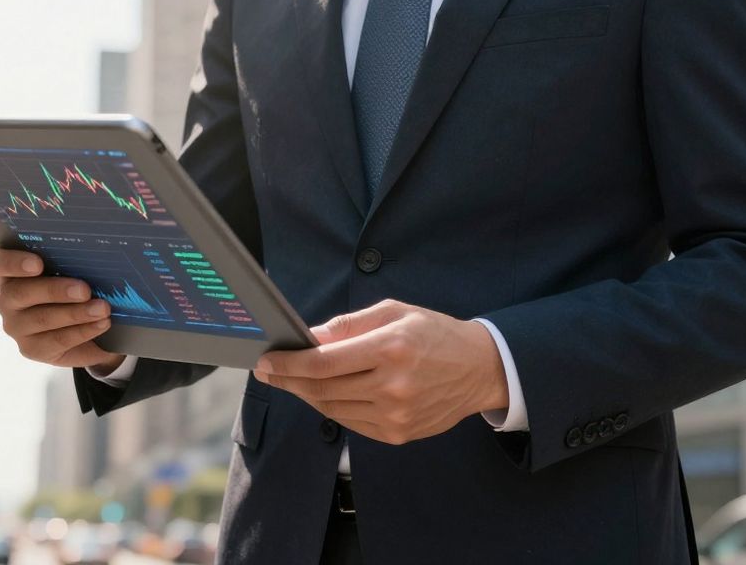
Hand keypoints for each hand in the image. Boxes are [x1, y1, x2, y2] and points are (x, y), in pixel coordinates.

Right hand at [0, 248, 125, 373]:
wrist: (83, 322)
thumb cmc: (70, 282)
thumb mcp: (67, 268)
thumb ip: (68, 259)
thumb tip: (92, 254)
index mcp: (6, 270)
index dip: (11, 262)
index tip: (38, 264)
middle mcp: (4, 298)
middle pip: (19, 293)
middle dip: (55, 290)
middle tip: (85, 290)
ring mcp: (14, 325)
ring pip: (41, 319)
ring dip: (75, 313)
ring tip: (102, 308)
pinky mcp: (31, 348)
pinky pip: (56, 340)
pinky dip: (83, 331)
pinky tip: (101, 324)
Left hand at [254, 300, 507, 444]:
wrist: (479, 369)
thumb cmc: (433, 334)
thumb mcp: (394, 312)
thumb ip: (348, 325)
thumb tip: (308, 337)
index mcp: (391, 348)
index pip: (325, 362)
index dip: (288, 363)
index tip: (266, 360)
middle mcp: (393, 386)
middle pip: (322, 388)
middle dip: (288, 379)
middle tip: (267, 371)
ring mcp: (396, 415)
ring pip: (332, 409)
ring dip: (306, 394)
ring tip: (292, 380)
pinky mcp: (398, 434)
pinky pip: (350, 423)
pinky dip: (331, 408)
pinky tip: (322, 394)